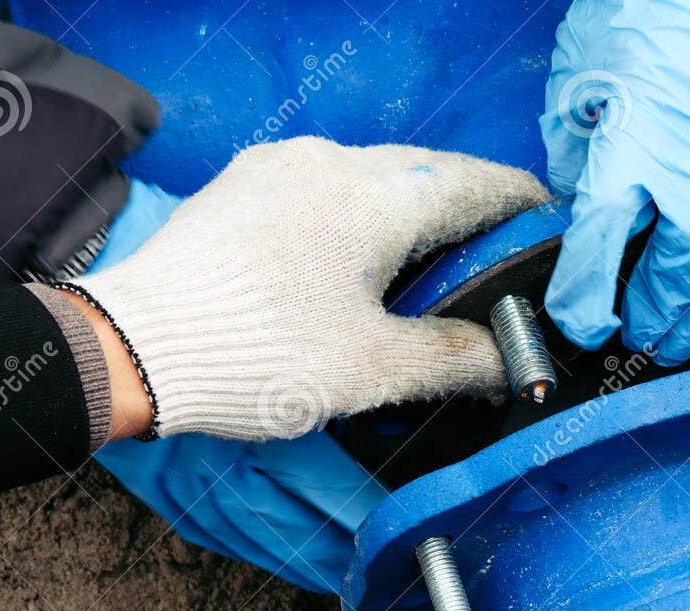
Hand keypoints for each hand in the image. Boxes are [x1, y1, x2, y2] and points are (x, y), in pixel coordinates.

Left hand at [72, 138, 548, 440]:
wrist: (136, 348)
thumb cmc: (264, 356)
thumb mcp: (377, 371)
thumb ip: (458, 357)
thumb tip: (512, 358)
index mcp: (376, 197)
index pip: (478, 184)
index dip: (525, 205)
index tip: (553, 224)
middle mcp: (332, 161)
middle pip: (428, 172)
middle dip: (472, 208)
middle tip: (499, 254)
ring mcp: (282, 167)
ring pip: (375, 174)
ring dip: (414, 209)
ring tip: (432, 263)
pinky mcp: (245, 185)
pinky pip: (326, 184)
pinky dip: (362, 212)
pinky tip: (359, 259)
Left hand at [541, 0, 689, 364]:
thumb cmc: (642, 14)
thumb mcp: (578, 78)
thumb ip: (577, 152)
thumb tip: (580, 204)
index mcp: (628, 152)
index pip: (597, 251)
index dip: (585, 301)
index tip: (583, 326)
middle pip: (670, 273)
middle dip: (652, 316)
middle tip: (641, 338)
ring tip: (681, 336)